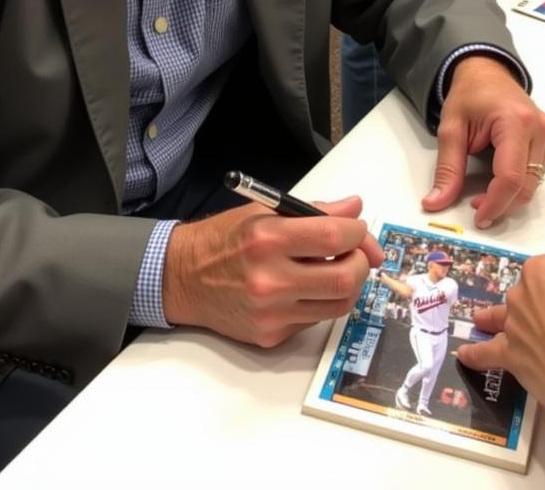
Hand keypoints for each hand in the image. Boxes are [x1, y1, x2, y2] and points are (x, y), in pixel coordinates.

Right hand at [162, 197, 383, 347]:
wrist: (183, 278)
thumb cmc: (223, 239)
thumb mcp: (262, 212)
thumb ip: (313, 211)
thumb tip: (354, 209)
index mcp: (267, 239)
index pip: (334, 236)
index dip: (357, 232)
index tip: (357, 230)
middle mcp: (270, 279)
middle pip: (345, 278)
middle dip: (362, 262)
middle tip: (357, 253)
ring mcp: (271, 312)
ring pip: (338, 305)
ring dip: (348, 285)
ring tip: (338, 269)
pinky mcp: (271, 335)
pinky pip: (315, 320)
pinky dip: (321, 302)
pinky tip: (306, 288)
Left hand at [422, 56, 544, 227]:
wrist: (486, 72)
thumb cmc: (469, 95)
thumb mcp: (450, 129)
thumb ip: (446, 168)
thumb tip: (435, 202)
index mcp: (515, 122)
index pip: (511, 177)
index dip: (495, 203)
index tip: (478, 217)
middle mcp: (539, 128)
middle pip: (527, 185)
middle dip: (502, 204)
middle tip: (476, 207)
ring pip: (535, 183)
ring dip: (510, 196)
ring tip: (484, 191)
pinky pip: (537, 173)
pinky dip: (518, 183)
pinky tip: (498, 178)